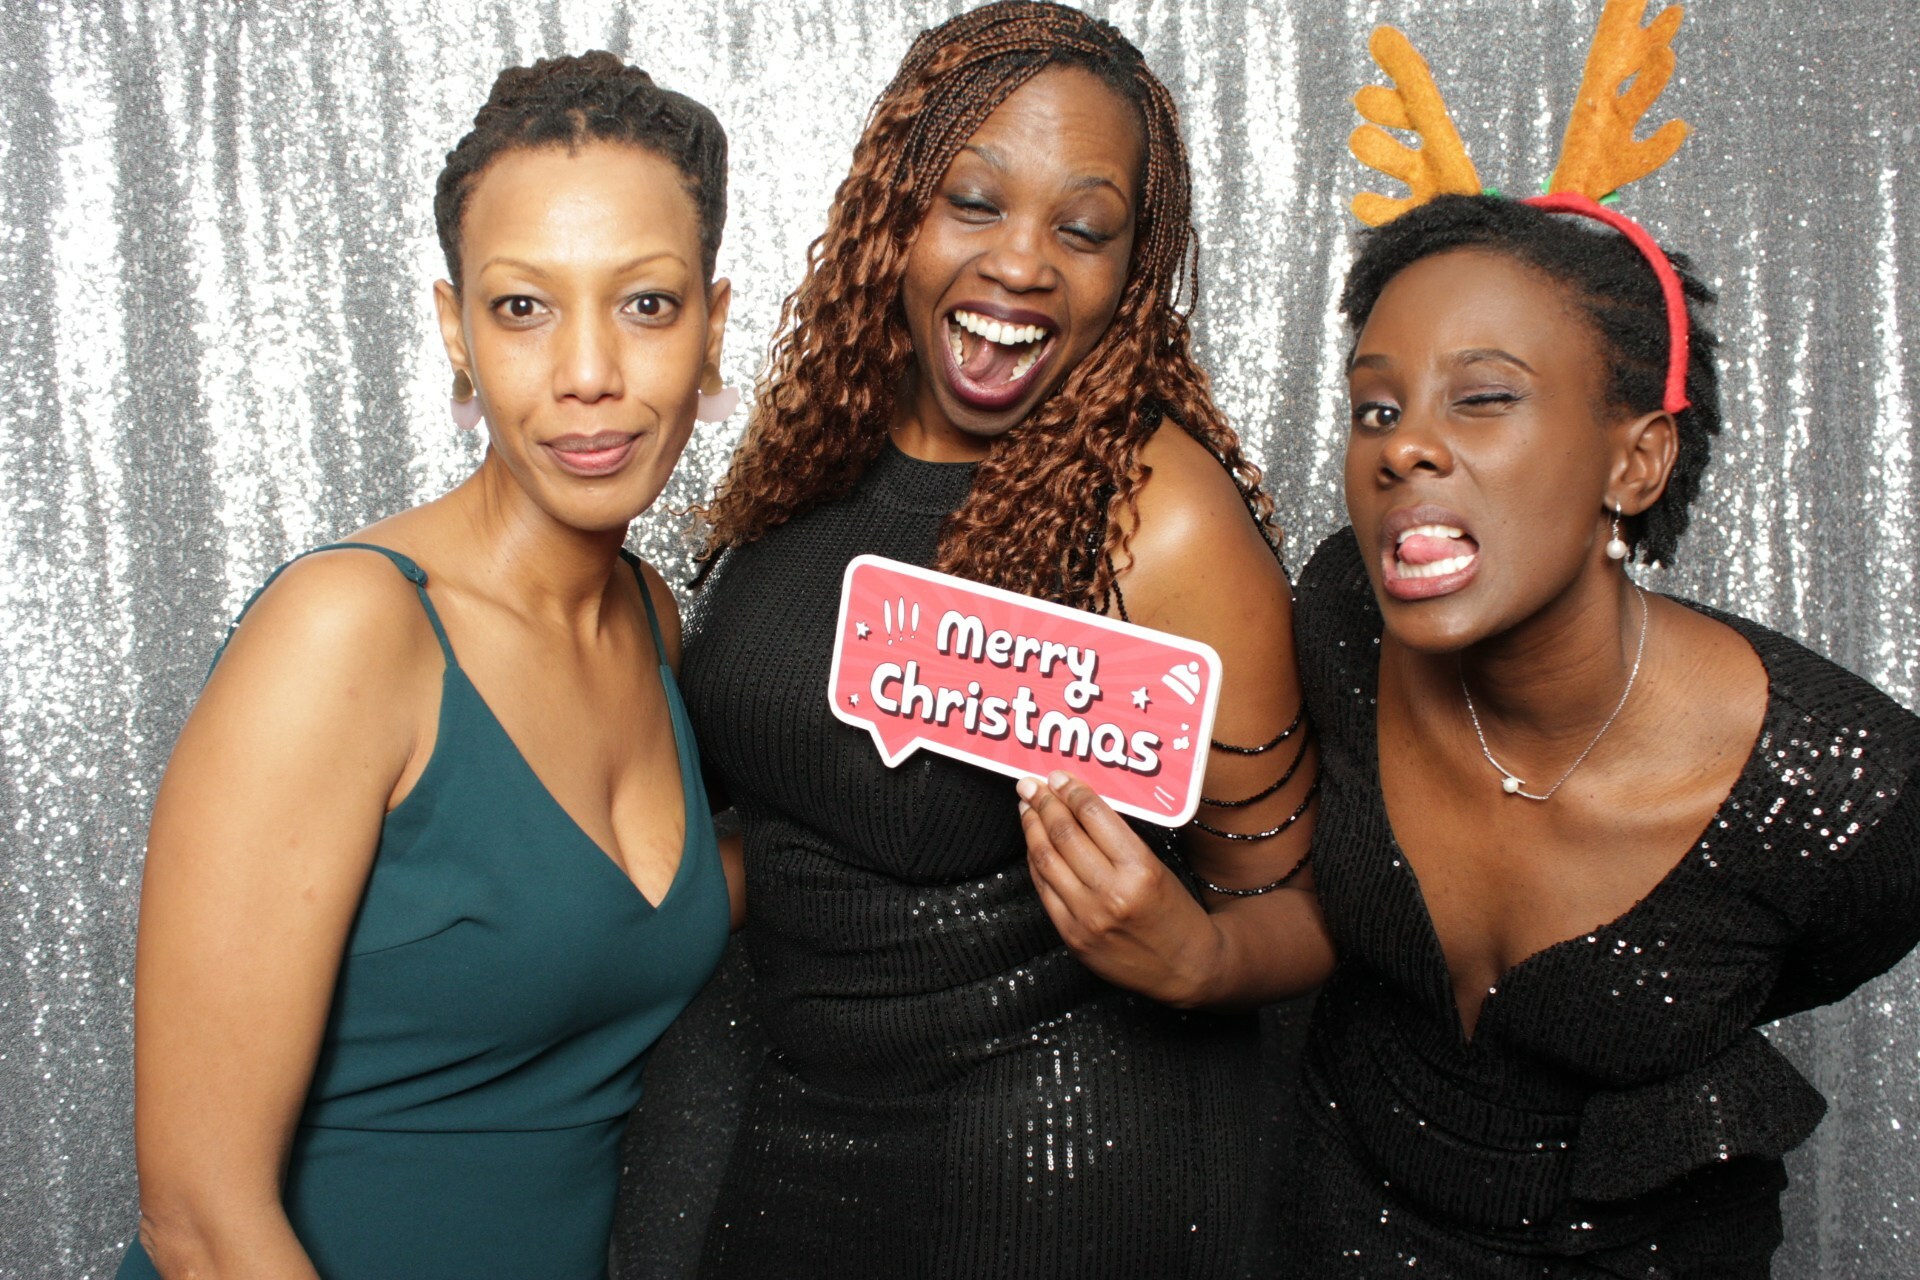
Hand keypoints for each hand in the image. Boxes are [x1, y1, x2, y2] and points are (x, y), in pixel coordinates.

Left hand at [1018, 771, 1225, 1007]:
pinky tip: (1033, 845)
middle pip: (1064, 834)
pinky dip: (1035, 862)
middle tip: (1030, 785)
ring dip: (1032, 828)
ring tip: (1026, 809)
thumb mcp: (1157, 867)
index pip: (1095, 815)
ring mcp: (1087, 918)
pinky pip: (1044, 890)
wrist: (1186, 969)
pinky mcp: (1072, 937)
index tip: (1058, 776)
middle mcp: (1111, 893)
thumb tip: (1078, 804)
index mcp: (1140, 869)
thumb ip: (1118, 839)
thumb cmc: (1177, 913)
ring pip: (1046, 860)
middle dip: (1043, 803)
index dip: (1071, 790)